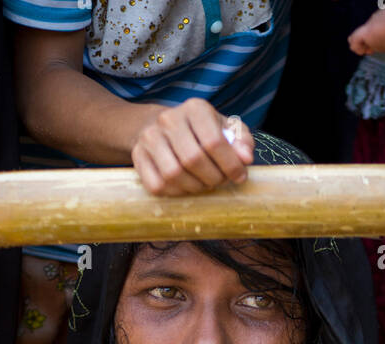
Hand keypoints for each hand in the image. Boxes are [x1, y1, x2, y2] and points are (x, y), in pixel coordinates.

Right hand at [131, 99, 253, 195]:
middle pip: (194, 160)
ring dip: (194, 187)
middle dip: (213, 178)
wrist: (160, 128)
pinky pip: (157, 185)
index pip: (214, 141)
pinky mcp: (138, 157)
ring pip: (174, 174)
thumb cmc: (201, 132)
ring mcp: (150, 138)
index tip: (239, 177)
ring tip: (203, 184)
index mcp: (195, 108)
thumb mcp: (225, 129)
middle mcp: (169, 119)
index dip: (230, 165)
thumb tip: (246, 158)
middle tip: (219, 182)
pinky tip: (184, 187)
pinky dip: (175, 193)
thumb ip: (241, 141)